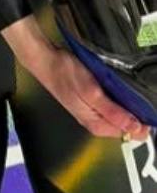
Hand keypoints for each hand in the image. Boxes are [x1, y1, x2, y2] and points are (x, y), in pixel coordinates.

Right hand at [3, 15, 148, 139]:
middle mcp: (94, 120)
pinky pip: (114, 105)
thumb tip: (133, 128)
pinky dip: (121, 99)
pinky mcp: (92, 100)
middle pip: (126, 126)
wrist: (46, 59)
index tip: (148, 111)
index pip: (128, 133)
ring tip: (131, 93)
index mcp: (95, 123)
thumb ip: (112, 112)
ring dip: (129, 106)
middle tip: (140, 99)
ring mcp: (93, 110)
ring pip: (121, 115)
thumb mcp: (91, 93)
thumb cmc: (64, 74)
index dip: (142, 123)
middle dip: (136, 115)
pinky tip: (121, 90)